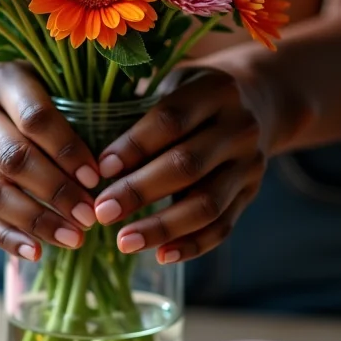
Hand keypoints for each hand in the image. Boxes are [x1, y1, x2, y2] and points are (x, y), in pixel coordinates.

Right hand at [0, 63, 100, 260]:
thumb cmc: (29, 93)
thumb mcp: (51, 82)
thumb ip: (80, 106)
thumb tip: (122, 156)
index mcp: (3, 80)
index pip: (35, 118)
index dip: (67, 151)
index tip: (96, 178)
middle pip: (13, 158)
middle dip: (56, 192)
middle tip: (90, 216)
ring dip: (35, 220)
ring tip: (73, 239)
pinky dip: (6, 238)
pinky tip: (36, 253)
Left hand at [93, 69, 268, 262]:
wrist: (256, 102)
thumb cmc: (190, 96)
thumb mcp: (169, 84)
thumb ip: (135, 107)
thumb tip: (84, 151)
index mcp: (216, 90)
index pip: (171, 121)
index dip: (134, 146)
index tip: (100, 169)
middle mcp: (240, 127)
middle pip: (188, 165)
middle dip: (140, 192)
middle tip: (101, 212)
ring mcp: (250, 164)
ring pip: (207, 203)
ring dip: (162, 227)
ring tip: (124, 242)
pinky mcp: (251, 193)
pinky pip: (223, 227)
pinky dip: (192, 245)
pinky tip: (161, 256)